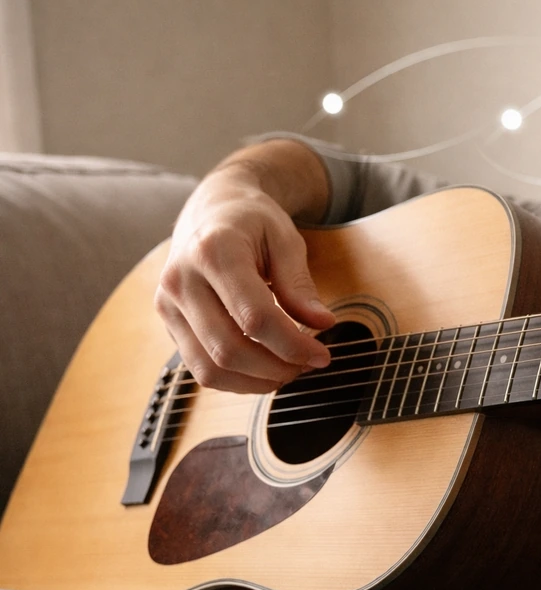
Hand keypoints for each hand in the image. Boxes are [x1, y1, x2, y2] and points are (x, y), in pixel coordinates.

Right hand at [155, 164, 335, 393]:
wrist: (212, 208)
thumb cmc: (253, 222)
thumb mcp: (286, 240)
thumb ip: (300, 284)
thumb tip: (323, 323)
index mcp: (214, 251)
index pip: (254, 317)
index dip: (292, 345)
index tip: (322, 355)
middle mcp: (181, 279)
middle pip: (228, 349)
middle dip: (276, 368)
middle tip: (308, 365)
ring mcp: (168, 303)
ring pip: (210, 368)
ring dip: (255, 381)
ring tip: (289, 370)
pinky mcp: (168, 321)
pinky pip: (199, 367)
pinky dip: (235, 379)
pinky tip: (263, 369)